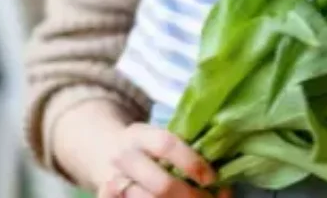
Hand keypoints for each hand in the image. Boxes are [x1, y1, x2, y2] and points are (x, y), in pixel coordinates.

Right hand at [98, 122, 229, 197]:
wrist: (107, 152)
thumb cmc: (145, 145)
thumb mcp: (156, 134)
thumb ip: (180, 145)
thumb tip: (219, 163)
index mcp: (139, 135)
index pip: (166, 145)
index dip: (192, 162)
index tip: (211, 177)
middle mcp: (125, 159)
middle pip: (161, 185)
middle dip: (190, 196)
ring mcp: (115, 183)